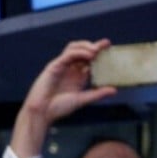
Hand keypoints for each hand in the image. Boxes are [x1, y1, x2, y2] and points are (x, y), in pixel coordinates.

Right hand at [9, 39, 117, 157]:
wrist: (41, 113)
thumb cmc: (58, 109)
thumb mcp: (81, 100)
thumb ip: (97, 94)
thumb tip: (114, 90)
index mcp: (77, 76)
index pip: (90, 60)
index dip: (99, 53)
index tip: (110, 49)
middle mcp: (70, 69)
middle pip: (83, 50)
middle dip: (94, 46)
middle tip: (106, 44)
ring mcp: (62, 66)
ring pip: (74, 48)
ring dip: (86, 46)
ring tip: (96, 50)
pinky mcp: (54, 66)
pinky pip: (67, 55)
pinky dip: (79, 52)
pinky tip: (88, 55)